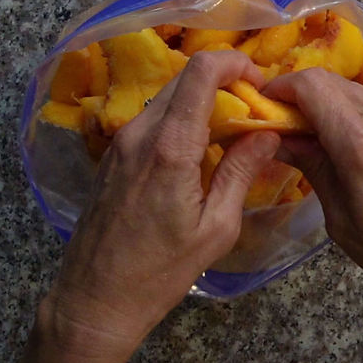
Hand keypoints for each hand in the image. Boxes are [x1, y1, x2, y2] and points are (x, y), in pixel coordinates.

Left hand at [16, 50, 280, 362]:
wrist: (95, 299)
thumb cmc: (162, 271)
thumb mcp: (217, 227)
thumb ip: (241, 172)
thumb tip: (268, 134)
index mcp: (170, 148)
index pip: (201, 73)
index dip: (235, 64)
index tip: (260, 84)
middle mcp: (140, 134)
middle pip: (185, 78)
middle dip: (224, 81)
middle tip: (253, 109)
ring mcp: (121, 142)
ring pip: (168, 97)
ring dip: (203, 102)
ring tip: (232, 132)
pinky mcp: (113, 155)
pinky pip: (153, 119)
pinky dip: (182, 119)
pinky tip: (201, 150)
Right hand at [262, 68, 362, 319]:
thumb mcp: (344, 223)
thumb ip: (315, 171)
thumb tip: (282, 141)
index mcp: (360, 140)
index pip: (311, 83)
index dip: (279, 88)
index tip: (258, 109)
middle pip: (330, 82)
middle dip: (297, 96)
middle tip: (276, 128)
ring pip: (353, 93)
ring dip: (324, 106)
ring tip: (306, 142)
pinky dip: (347, 116)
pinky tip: (339, 149)